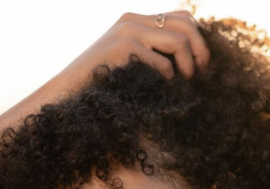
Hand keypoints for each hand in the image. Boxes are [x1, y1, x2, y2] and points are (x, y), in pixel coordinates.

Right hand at [57, 11, 210, 92]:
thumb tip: (183, 59)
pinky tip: (164, 88)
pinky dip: (169, 78)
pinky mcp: (125, 49)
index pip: (181, 17)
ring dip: (188, 66)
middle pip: (186, 25)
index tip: (201, 63)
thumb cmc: (99, 83)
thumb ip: (148, 52)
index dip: (198, 38)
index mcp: (135, 21)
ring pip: (178, 42)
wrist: (69, 90)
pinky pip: (162, 63)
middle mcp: (133, 21)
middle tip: (201, 72)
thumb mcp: (126, 61)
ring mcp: (128, 33)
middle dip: (200, 50)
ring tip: (185, 82)